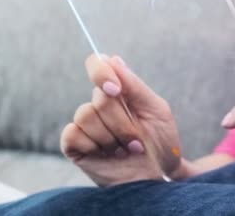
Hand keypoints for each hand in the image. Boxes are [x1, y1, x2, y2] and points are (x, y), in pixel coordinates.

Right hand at [60, 54, 181, 185]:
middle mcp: (99, 104)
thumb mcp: (156, 109)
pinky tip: (107, 155)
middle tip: (136, 140)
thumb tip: (111, 59)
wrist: (159, 175)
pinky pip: (73, 133)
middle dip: (122, 123)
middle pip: (99, 98)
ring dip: (112, 138)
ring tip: (125, 150)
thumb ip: (133, 85)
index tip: (115, 89)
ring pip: (86, 116)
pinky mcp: (74, 145)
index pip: (97, 65)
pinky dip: (93, 146)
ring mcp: (85, 125)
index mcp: (118, 90)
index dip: (101, 73)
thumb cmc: (161, 141)